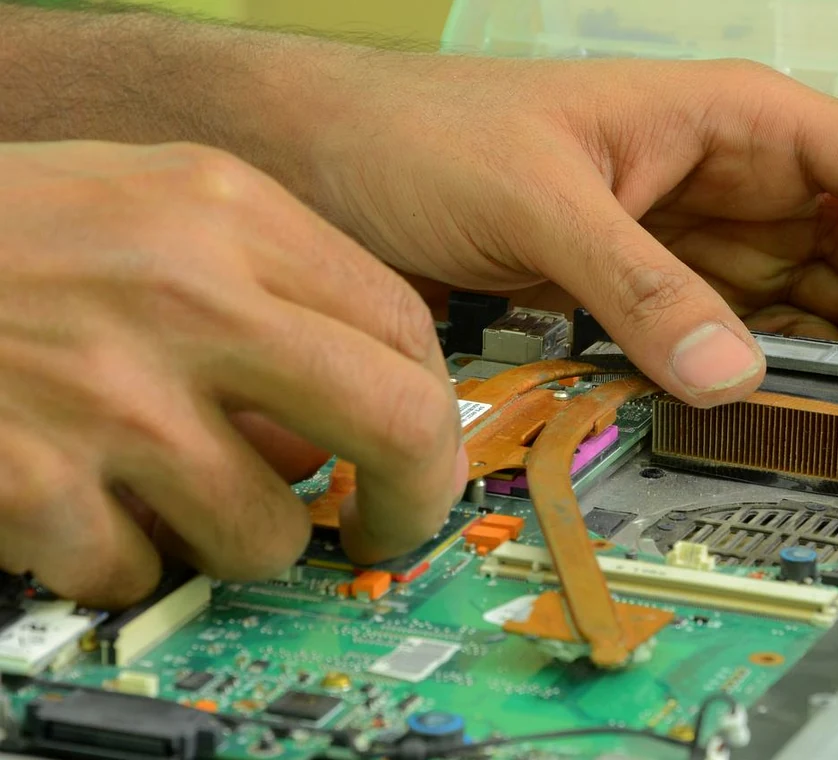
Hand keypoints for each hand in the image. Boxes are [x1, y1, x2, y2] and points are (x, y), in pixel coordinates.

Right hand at [0, 141, 463, 606]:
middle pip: (393, 425)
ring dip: (237, 534)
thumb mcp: (155, 202)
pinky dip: (117, 559)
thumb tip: (356, 404)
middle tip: (383, 523)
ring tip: (176, 492)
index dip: (433, 409)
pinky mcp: (34, 483)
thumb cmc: (11, 230)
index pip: (405, 329)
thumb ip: (272, 283)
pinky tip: (78, 503)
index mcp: (227, 213)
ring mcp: (110, 394)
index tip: (419, 452)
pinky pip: (137, 572)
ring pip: (269, 530)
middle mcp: (187, 296)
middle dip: (409, 499)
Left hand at [307, 57, 837, 405]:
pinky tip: (802, 416)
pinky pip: (753, 336)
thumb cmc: (423, 136)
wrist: (329, 163)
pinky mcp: (661, 291)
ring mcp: (705, 240)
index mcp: (740, 121)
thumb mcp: (538, 202)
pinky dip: (787, 377)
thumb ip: (638, 287)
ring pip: (828, 303)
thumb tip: (732, 376)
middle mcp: (742, 179)